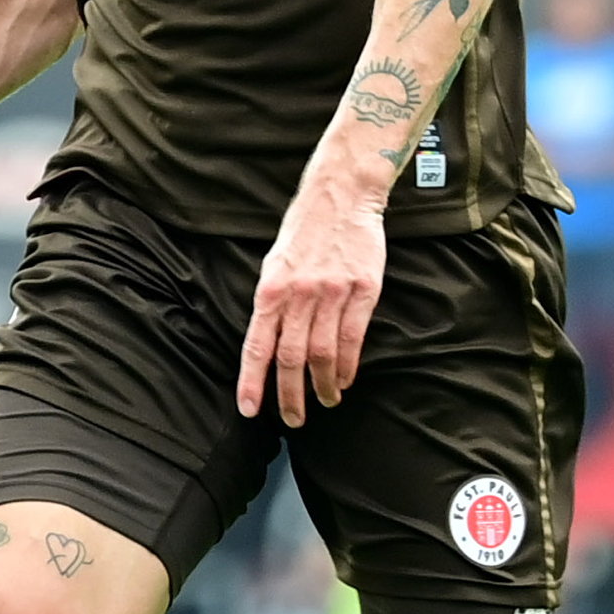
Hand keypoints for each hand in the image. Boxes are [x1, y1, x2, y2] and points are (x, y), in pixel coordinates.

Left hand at [239, 179, 384, 425]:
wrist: (342, 194)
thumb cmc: (305, 229)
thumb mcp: (274, 262)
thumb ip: (271, 301)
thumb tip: (267, 342)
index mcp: (271, 288)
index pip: (257, 345)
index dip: (252, 381)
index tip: (250, 409)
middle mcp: (299, 293)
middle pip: (291, 358)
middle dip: (291, 396)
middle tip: (293, 419)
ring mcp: (332, 292)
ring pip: (323, 354)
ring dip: (322, 386)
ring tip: (325, 402)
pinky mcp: (363, 289)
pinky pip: (352, 338)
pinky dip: (347, 365)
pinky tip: (344, 380)